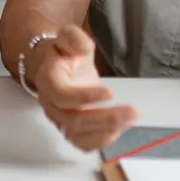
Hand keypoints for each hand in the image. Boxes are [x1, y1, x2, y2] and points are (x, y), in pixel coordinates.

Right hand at [27, 26, 136, 151]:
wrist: (53, 65)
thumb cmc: (64, 52)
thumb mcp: (68, 37)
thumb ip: (74, 38)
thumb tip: (84, 47)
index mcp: (47, 80)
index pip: (61, 94)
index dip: (84, 97)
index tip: (110, 93)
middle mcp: (50, 104)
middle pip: (73, 120)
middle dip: (105, 119)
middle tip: (132, 112)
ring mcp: (59, 120)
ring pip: (78, 136)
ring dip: (106, 132)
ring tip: (129, 120)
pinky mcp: (70, 129)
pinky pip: (82, 143)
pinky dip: (101, 141)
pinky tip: (118, 129)